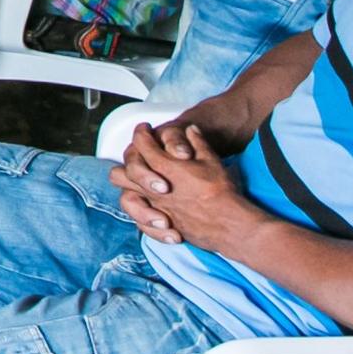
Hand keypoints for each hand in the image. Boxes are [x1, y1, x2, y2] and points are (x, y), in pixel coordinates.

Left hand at [109, 123, 259, 251]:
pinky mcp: (162, 224)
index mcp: (164, 167)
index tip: (144, 130)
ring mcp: (155, 207)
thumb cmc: (220, 191)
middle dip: (131, 164)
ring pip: (126, 198)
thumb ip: (197, 142)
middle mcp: (153, 188)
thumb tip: (191, 129)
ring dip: (130, 191)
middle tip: (143, 160)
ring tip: (143, 187)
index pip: (141, 144)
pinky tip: (154, 212)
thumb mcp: (211, 159)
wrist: (228, 223)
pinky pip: (140, 222)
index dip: (140, 133)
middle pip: (123, 172)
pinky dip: (142, 217)